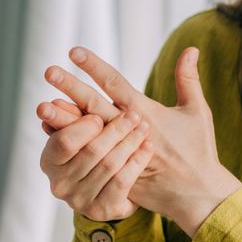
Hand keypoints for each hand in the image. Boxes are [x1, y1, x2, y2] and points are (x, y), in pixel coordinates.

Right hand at [37, 99, 154, 221]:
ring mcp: (79, 201)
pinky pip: (122, 182)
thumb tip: (54, 102)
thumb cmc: (92, 151)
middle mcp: (60, 184)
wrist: (108, 189)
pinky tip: (147, 147)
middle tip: (134, 115)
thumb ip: (70, 117)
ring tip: (144, 127)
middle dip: (116, 130)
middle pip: (92, 152)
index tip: (100, 116)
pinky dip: (137, 162)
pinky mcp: (101, 211)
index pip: (64, 142)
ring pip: (109, 165)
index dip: (84, 127)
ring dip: (130, 143)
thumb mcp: (80, 133)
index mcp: (50, 161)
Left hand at [45, 46, 241, 236]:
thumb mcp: (197, 111)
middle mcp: (130, 131)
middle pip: (94, 105)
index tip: (75, 52)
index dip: (95, 66)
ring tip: (42, 106)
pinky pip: (88, 157)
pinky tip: (53, 134)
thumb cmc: (199, 150)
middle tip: (49, 71)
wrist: (197, 193)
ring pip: (87, 133)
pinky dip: (71, 145)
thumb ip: (188, 79)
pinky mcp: (116, 172)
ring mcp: (120, 153)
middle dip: (70, 87)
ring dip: (64, 118)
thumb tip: (191, 48)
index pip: (115, 83)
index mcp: (147, 112)